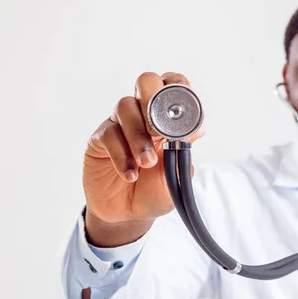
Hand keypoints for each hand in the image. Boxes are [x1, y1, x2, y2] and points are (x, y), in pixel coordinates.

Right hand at [82, 72, 204, 244]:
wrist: (128, 215)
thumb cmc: (155, 191)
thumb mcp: (177, 175)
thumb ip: (185, 151)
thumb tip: (198, 129)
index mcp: (166, 119)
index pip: (171, 86)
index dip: (177, 84)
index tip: (184, 97)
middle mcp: (143, 115)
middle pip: (145, 82)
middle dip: (152, 97)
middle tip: (159, 127)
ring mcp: (119, 125)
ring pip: (125, 107)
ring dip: (138, 136)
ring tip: (147, 163)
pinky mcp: (99, 140)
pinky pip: (108, 135)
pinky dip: (121, 155)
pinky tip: (130, 174)